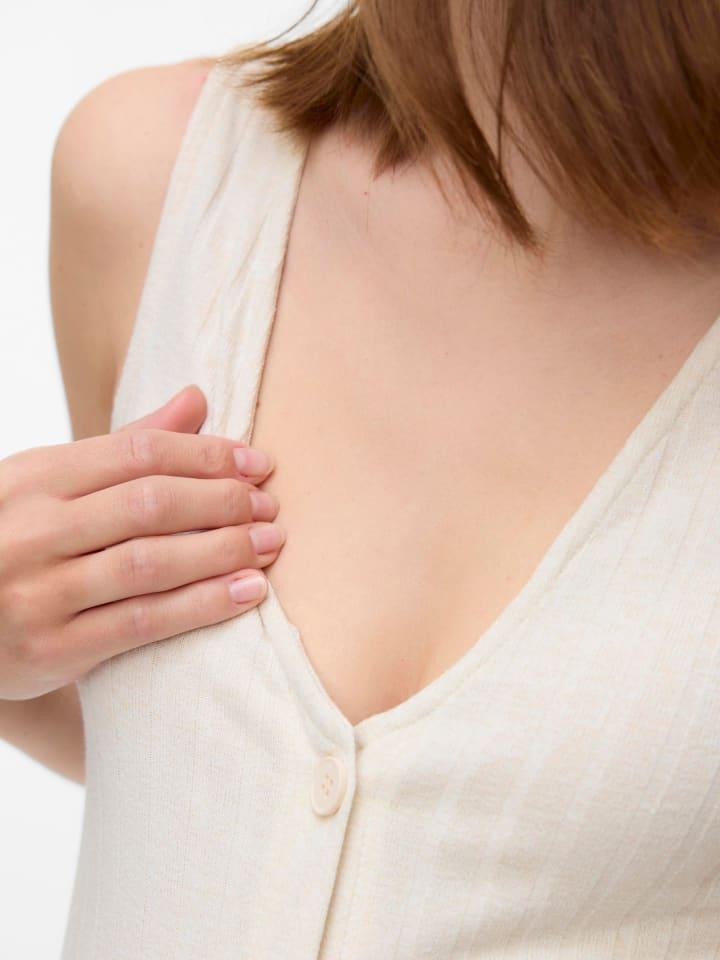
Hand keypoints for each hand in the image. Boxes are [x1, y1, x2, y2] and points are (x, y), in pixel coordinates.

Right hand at [0, 385, 284, 699]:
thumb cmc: (15, 539)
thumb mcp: (50, 485)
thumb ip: (125, 446)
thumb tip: (197, 399)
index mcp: (33, 477)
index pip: (138, 453)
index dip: (206, 455)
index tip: (257, 463)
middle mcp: (32, 531)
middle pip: (151, 504)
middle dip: (222, 502)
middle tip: (268, 507)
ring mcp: (39, 593)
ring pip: (151, 562)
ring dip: (223, 550)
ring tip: (269, 544)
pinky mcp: (51, 649)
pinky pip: (143, 621)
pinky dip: (204, 604)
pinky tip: (247, 592)